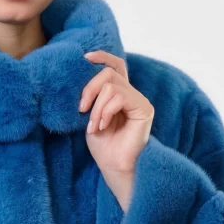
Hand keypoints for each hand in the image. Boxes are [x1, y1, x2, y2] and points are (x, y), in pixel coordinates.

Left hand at [79, 50, 154, 201]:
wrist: (113, 166)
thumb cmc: (103, 145)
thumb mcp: (90, 115)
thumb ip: (90, 96)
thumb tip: (79, 76)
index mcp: (119, 94)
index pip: (115, 65)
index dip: (101, 56)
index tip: (84, 58)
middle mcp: (131, 94)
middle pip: (109, 72)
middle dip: (89, 88)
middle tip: (81, 109)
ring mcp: (139, 100)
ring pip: (111, 85)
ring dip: (96, 106)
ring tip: (93, 125)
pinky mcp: (144, 108)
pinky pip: (119, 97)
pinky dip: (105, 110)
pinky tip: (102, 126)